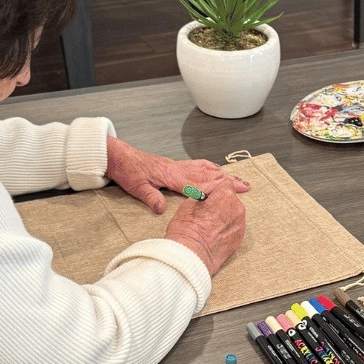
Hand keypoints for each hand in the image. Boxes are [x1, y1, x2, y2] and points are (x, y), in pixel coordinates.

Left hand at [105, 137, 248, 213]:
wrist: (118, 156)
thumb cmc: (127, 171)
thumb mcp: (135, 187)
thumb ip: (149, 196)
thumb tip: (160, 208)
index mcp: (171, 176)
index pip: (198, 184)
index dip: (216, 189)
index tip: (231, 193)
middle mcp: (178, 169)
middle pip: (208, 175)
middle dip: (228, 181)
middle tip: (245, 186)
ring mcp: (178, 165)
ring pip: (205, 169)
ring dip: (223, 174)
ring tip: (238, 178)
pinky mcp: (175, 164)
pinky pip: (197, 164)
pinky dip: (209, 166)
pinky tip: (216, 168)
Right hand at [165, 179, 246, 275]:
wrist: (191, 254)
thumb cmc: (186, 228)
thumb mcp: (190, 201)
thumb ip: (207, 188)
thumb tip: (217, 181)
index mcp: (225, 196)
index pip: (226, 184)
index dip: (215, 191)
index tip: (208, 199)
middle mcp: (237, 208)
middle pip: (231, 199)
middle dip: (221, 203)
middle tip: (206, 215)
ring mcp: (241, 224)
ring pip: (234, 213)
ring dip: (225, 216)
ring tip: (209, 226)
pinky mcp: (240, 238)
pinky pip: (235, 226)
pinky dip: (227, 228)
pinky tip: (215, 234)